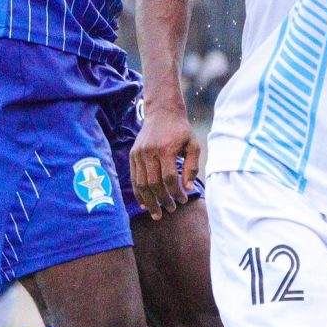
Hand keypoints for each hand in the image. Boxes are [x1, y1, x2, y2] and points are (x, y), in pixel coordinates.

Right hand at [130, 104, 198, 219]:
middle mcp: (149, 152)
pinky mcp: (133, 155)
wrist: (162, 112)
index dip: (176, 193)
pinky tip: (144, 204)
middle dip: (162, 201)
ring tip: (157, 213)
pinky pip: (134, 178)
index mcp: (166, 149)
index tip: (183, 200)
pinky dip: (139, 193)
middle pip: (154, 184)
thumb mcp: (193, 145)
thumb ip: (192, 167)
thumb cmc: (181, 130)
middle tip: (171, 210)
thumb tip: (187, 188)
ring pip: (141, 184)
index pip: (169, 178)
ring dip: (149, 201)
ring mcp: (139, 154)